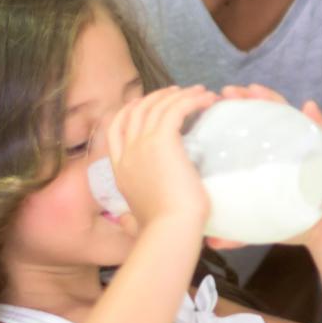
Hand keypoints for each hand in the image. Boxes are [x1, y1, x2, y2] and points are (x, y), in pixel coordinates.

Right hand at [106, 85, 216, 232]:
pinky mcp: (163, 141)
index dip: (130, 110)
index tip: (146, 103)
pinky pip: (175, 109)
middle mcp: (127, 153)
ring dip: (178, 95)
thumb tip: (125, 221)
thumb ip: (130, 215)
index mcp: (119, 170)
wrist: (170, 230)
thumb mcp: (136, 218)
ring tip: (198, 92)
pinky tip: (205, 99)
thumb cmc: (161, 230)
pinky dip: (191, 100)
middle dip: (156, 97)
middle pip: (136, 111)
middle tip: (177, 92)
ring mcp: (142, 145)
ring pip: (156, 106)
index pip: (115, 128)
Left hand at [200, 85, 321, 250]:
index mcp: (265, 158)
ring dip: (273, 100)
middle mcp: (283, 146)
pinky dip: (316, 118)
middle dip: (245, 100)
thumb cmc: (292, 223)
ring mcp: (304, 147)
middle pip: (263, 116)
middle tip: (227, 92)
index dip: (228, 117)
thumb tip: (210, 242)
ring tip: (255, 90)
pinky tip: (309, 107)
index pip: (245, 130)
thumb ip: (236, 232)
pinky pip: (320, 131)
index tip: (209, 107)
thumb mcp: (258, 226)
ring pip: (287, 117)